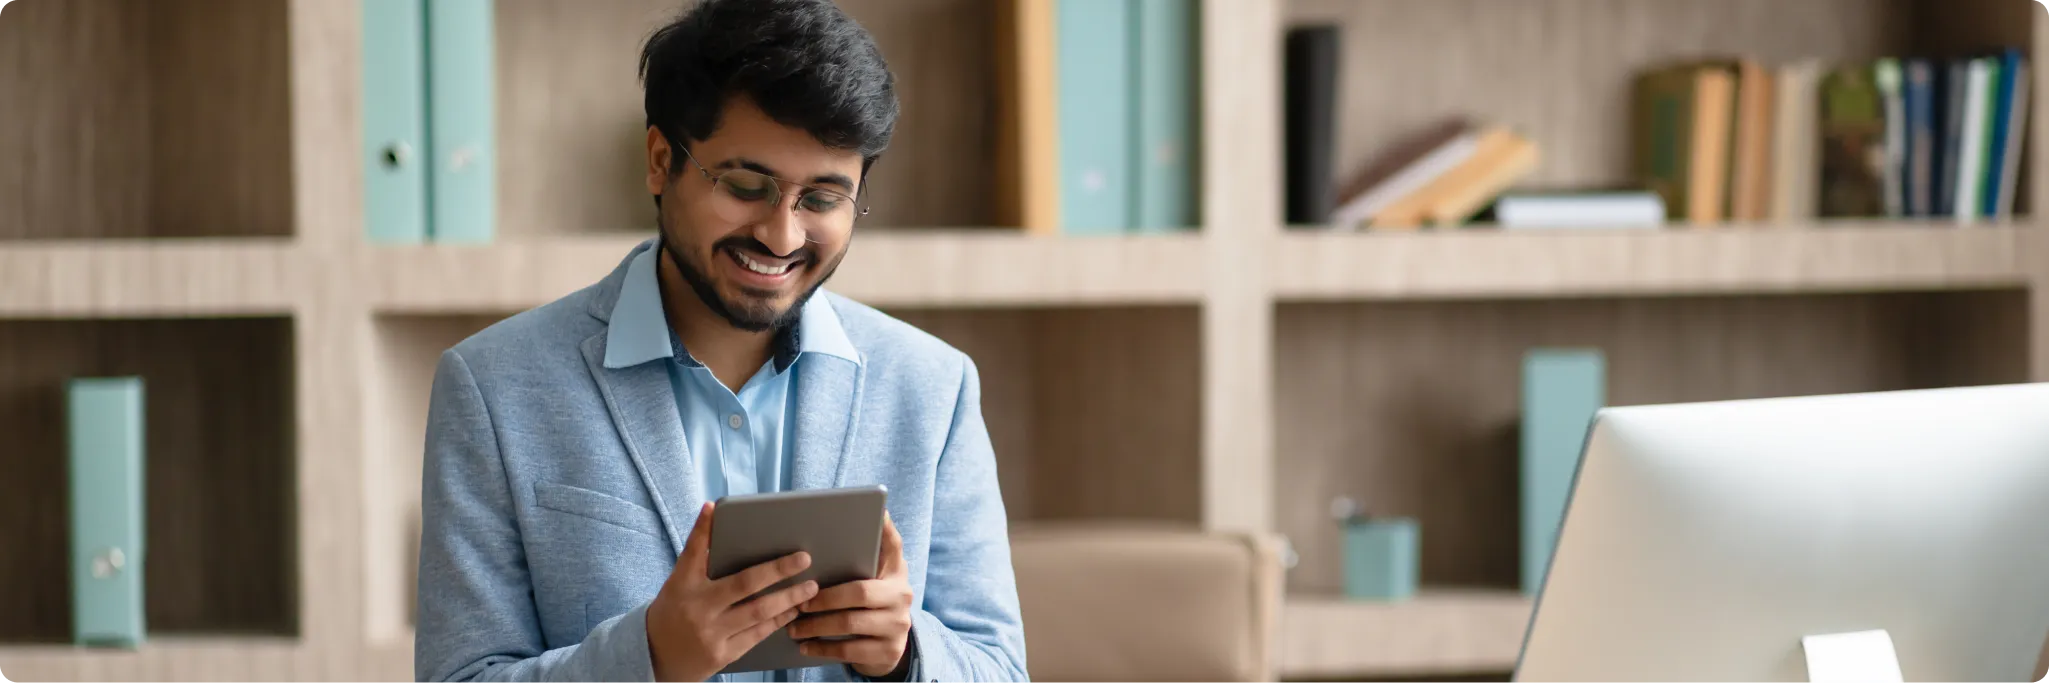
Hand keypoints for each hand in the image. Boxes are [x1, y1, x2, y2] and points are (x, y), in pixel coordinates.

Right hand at [646, 502, 821, 682]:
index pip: (692, 552)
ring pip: (758, 612)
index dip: (702, 529)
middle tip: (804, 559)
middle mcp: (698, 608)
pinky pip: (757, 634)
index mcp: (683, 585)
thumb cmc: (674, 612)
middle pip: (744, 584)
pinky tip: (792, 610)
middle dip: (777, 570)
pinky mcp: (722, 654)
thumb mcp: (678, 584)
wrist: (656, 656)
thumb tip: (712, 514)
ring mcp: (711, 633)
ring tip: (810, 587)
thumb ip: (698, 559)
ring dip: (788, 598)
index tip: (714, 508)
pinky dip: (777, 621)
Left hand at [789, 512, 914, 677]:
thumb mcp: (871, 580)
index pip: (892, 546)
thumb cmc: (869, 606)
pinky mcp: (889, 651)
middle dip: (824, 597)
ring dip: (816, 625)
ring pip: (850, 623)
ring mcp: (898, 625)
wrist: (888, 647)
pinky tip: (805, 646)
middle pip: (860, 592)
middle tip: (799, 601)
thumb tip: (835, 528)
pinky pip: (849, 650)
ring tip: (794, 626)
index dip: (884, 529)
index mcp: (896, 572)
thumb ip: (859, 559)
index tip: (874, 512)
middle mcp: (903, 596)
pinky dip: (822, 648)